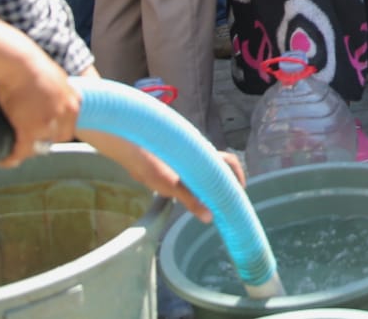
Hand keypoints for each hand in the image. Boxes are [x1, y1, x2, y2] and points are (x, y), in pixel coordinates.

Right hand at [0, 47, 81, 167]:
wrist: (18, 63)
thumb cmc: (31, 67)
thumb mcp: (57, 79)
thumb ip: (59, 94)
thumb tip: (50, 101)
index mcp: (74, 102)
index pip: (70, 127)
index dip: (56, 132)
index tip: (44, 134)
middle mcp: (65, 114)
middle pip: (57, 139)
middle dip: (43, 142)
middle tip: (28, 143)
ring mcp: (48, 123)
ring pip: (39, 147)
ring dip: (27, 150)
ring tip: (14, 151)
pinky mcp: (29, 129)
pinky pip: (21, 150)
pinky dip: (12, 157)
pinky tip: (4, 159)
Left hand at [80, 129, 244, 223]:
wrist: (129, 150)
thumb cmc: (152, 165)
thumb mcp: (172, 187)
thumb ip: (191, 201)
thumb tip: (209, 217)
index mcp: (203, 157)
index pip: (229, 162)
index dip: (237, 175)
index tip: (239, 191)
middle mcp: (198, 153)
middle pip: (219, 166)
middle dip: (224, 183)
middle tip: (223, 200)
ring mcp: (186, 156)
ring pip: (205, 169)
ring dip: (210, 183)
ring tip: (208, 201)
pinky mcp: (175, 160)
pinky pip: (193, 171)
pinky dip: (198, 182)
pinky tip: (189, 194)